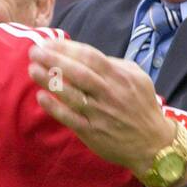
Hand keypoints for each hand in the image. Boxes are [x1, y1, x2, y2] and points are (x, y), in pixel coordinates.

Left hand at [28, 38, 186, 180]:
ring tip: (33, 69)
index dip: (67, 48)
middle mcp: (108, 94)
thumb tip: (88, 55)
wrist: (153, 144)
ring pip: (72, 94)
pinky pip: (70, 118)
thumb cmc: (142, 107)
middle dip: (54, 60)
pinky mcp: (92, 132)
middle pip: (78, 73)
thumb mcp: (138, 79)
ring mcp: (99, 114)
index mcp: (119, 77)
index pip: (90, 57)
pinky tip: (41, 97)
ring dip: (50, 81)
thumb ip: (115, 65)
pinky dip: (55, 108)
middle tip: (34, 51)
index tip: (48, 42)